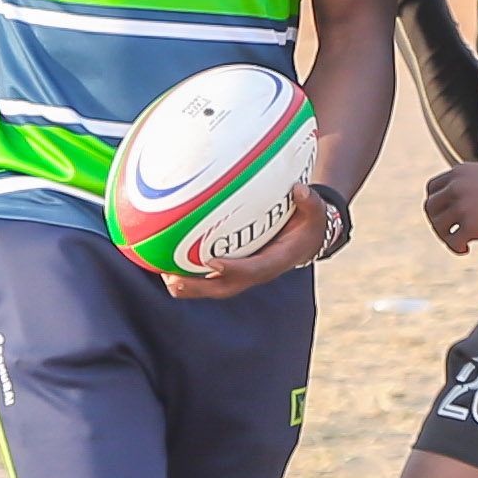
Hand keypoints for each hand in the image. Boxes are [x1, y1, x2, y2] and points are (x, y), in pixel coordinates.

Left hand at [165, 184, 332, 299]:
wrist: (306, 239)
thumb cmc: (308, 224)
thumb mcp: (315, 212)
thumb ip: (310, 202)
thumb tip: (299, 189)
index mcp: (275, 261)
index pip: (253, 270)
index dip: (233, 269)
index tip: (212, 262)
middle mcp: (256, 272)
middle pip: (225, 288)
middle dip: (199, 287)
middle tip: (173, 279)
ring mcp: (244, 273)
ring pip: (213, 286)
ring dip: (189, 285)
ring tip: (163, 275)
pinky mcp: (235, 269)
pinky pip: (210, 276)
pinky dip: (190, 272)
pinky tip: (168, 261)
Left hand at [420, 159, 477, 253]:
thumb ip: (466, 184)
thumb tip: (454, 203)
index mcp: (458, 172)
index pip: (432, 189)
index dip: (435, 204)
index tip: (442, 215)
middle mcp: (456, 187)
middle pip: (431, 208)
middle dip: (437, 222)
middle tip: (448, 232)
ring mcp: (462, 205)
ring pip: (439, 226)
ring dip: (445, 236)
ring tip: (458, 242)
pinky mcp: (471, 224)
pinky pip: (452, 240)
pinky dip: (456, 247)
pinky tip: (465, 249)